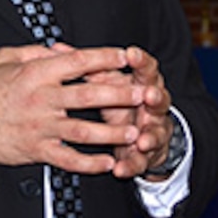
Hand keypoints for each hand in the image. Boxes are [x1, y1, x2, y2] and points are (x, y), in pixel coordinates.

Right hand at [0, 44, 144, 173]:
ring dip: (112, 133)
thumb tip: (60, 49)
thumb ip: (35, 52)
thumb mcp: (5, 57)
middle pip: (89, 96)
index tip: (126, 57)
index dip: (106, 58)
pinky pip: (68, 159)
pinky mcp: (36, 150)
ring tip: (134, 132)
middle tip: (141, 94)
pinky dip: (90, 163)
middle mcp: (42, 99)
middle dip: (120, 95)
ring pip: (84, 131)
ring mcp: (40, 127)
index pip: (79, 62)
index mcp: (36, 73)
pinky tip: (108, 163)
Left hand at [88, 45, 173, 179]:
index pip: (146, 69)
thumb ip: (88, 66)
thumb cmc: (121, 101)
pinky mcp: (146, 155)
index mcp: (143, 84)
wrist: (144, 134)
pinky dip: (131, 165)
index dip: (140, 61)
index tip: (131, 54)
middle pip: (159, 99)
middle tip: (148, 95)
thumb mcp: (108, 82)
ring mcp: (153, 131)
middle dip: (155, 97)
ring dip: (150, 136)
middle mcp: (153, 106)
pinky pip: (140, 161)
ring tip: (142, 140)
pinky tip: (121, 168)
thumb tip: (58, 49)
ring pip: (155, 132)